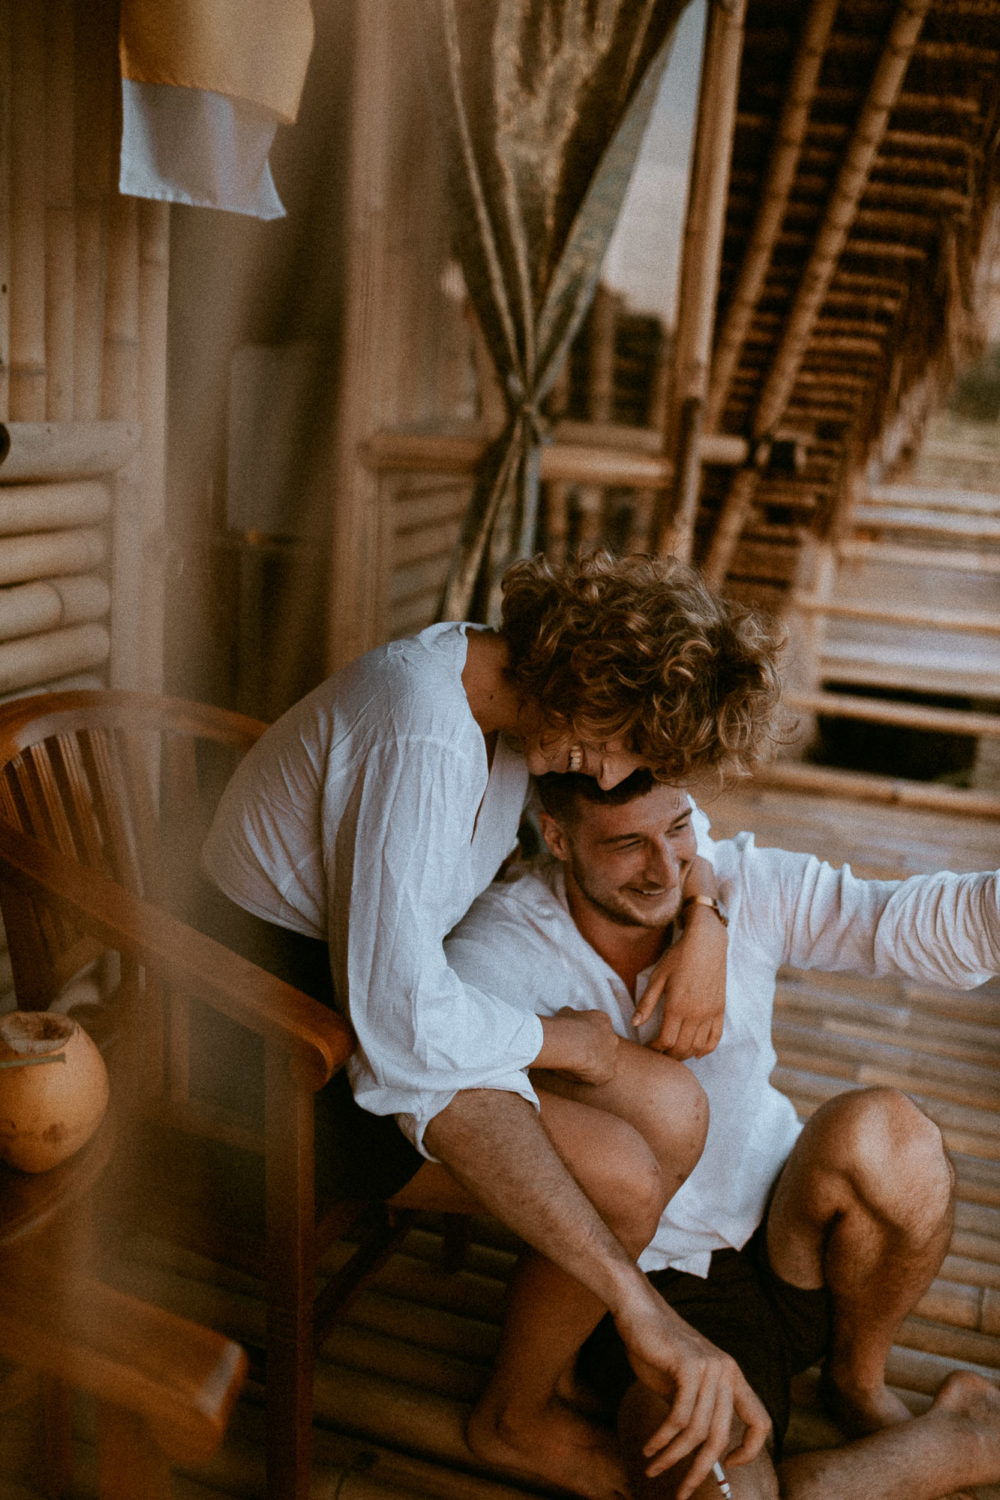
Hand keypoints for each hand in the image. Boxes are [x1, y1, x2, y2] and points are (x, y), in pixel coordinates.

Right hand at [534, 1008, 620, 1085]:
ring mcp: (612, 1056)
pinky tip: (577, 1074)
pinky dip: (590, 1077)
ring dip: (592, 1063)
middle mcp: (613, 1038)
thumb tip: (567, 1015)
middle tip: (575, 1053)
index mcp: (603, 1021)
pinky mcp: (609, 1072)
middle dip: (592, 1049)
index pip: (598, 1027)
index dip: (586, 1034)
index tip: (575, 1038)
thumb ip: (571, 1015)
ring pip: (603, 1061)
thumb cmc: (565, 1026)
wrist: (570, 1042)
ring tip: (574, 1065)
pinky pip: (600, 1076)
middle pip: (604, 1044)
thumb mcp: (566, 1012)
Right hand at [614, 1288, 770, 1497]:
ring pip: (697, 1430)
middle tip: (681, 1491)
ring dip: (672, 1457)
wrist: (638, 1311)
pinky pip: (679, 1417)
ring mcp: (710, 1367)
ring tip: (653, 1467)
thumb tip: (697, 1454)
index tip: (729, 1466)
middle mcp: (728, 1371)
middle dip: (701, 1470)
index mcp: (733, 1375)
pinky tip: (649, 1448)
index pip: (760, 1420)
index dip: (750, 1449)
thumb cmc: (657, 1349)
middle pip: (722, 1435)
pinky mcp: (690, 1366)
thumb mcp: (682, 1386)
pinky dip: (663, 1439)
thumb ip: (695, 1412)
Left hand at [633, 903, 726, 1059]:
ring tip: (674, 1053)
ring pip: (698, 1046)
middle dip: (668, 1055)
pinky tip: (697, 1053)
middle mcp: (695, 1013)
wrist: (707, 943)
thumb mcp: (657, 977)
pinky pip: (715, 1038)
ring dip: (685, 1055)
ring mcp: (710, 1013)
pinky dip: (706, 1049)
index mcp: (677, 1006)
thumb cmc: (678, 957)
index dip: (655, 1048)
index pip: (665, 1040)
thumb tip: (634, 1023)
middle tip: (659, 1054)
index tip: (648, 1047)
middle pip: (682, 1048)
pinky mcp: (720, 1010)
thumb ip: (646, 1003)